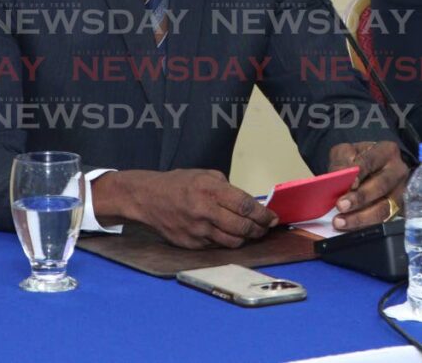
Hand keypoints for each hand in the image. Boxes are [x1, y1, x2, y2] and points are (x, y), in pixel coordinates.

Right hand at [92, 168, 277, 248]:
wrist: (148, 198)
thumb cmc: (180, 183)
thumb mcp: (205, 175)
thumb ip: (228, 189)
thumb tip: (250, 204)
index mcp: (210, 189)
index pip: (245, 206)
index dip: (263, 214)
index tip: (273, 218)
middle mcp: (204, 211)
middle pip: (242, 227)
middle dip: (259, 229)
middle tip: (265, 227)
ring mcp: (197, 230)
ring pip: (232, 241)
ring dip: (246, 238)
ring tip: (251, 233)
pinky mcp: (190, 244)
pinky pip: (217, 246)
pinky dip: (227, 241)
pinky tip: (230, 235)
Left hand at [327, 141, 408, 230]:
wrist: (374, 170)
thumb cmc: (359, 160)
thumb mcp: (347, 152)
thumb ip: (341, 161)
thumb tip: (338, 176)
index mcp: (386, 151)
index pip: (372, 160)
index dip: (360, 172)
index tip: (349, 183)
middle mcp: (398, 171)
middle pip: (382, 185)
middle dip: (360, 197)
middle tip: (340, 205)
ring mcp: (401, 192)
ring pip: (384, 208)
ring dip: (361, 218)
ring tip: (340, 222)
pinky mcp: (399, 211)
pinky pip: (384, 222)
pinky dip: (365, 227)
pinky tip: (350, 229)